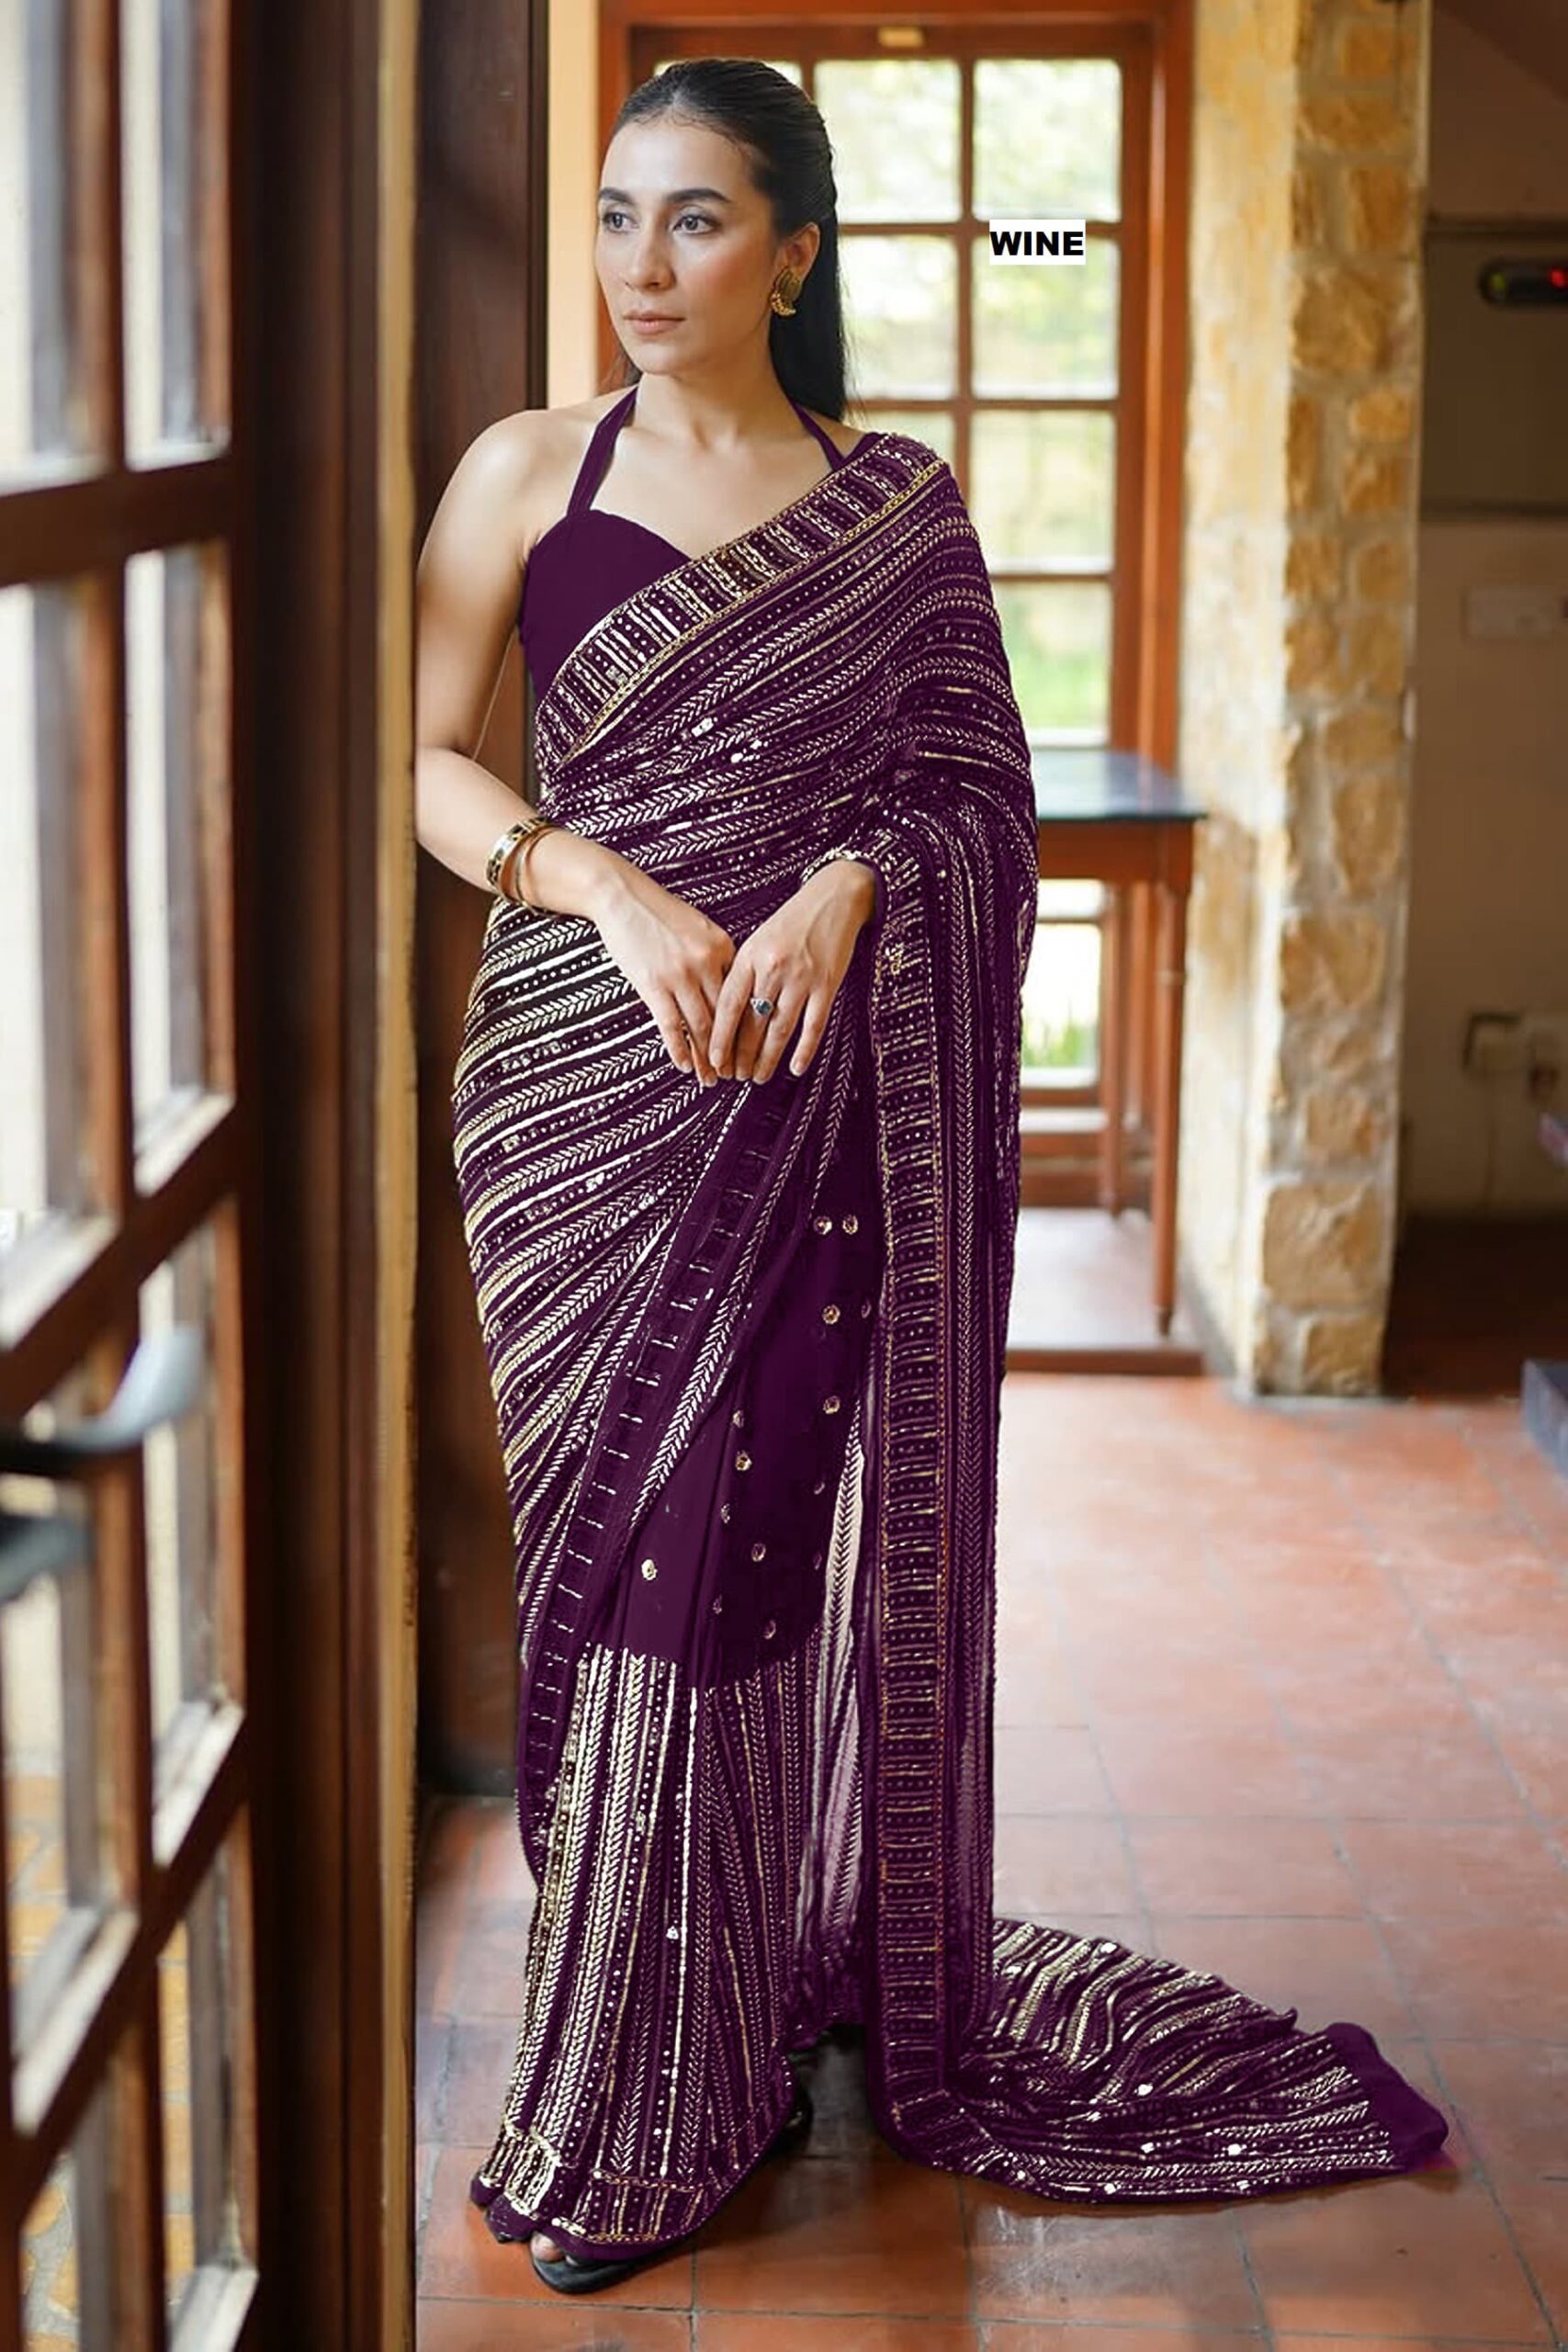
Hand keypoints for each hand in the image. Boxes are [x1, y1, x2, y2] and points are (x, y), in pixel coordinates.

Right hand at [589, 865, 738, 1080]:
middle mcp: (706, 964)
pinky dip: (679, 1050)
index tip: (753, 1051)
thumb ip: (718, 958)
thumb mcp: (700, 929)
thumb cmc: (660, 913)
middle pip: (725, 1018)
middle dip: (732, 1051)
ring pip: (700, 1027)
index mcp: (724, 948)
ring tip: (712, 1080)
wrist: (622, 896)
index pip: (742, 998)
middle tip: (737, 1076)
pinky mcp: (653, 985)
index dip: (748, 1029)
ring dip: (707, 1059)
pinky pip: (670, 1026)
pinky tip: (685, 1067)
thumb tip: (729, 992)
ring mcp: (680, 976)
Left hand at [709, 861, 875, 1084]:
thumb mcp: (757, 940)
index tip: (714, 1060)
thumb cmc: (791, 922)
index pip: (729, 1005)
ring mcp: (802, 978)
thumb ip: (743, 972)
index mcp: (750, 956)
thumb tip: (726, 1014)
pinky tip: (795, 1068)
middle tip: (735, 1076)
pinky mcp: (827, 985)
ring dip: (767, 1058)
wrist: (833, 899)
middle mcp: (774, 968)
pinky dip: (804, 1049)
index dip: (720, 1037)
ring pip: (780, 1029)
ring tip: (757, 1077)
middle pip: (753, 1023)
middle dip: (741, 1055)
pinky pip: (813, 1025)